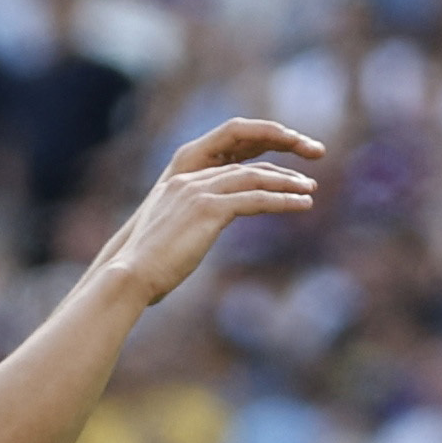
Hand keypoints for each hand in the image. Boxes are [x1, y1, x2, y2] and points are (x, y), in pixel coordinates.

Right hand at [89, 119, 323, 311]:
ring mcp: (199, 192)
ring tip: (310, 191)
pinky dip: (284, 201)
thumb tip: (194, 241)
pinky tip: (303, 205)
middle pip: (244, 168)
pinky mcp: (210, 209)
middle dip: (278, 173)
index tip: (281, 181)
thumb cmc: (146, 269)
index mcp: (178, 184)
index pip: (227, 169)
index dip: (257, 172)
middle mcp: (189, 181)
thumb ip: (186, 231)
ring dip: (287, 184)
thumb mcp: (169, 241)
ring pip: (254, 179)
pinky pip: (256, 199)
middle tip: (306, 182)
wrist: (131, 275)